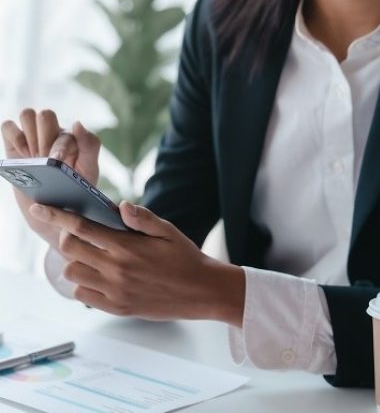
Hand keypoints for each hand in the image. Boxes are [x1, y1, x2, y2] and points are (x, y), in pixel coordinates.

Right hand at [1, 109, 99, 247]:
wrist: (55, 210)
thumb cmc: (76, 190)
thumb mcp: (89, 171)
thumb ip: (90, 146)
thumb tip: (77, 123)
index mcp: (73, 138)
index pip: (65, 130)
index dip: (59, 147)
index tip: (57, 162)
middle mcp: (54, 133)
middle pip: (45, 115)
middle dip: (44, 139)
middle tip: (45, 159)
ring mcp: (34, 137)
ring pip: (27, 114)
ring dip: (28, 136)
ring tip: (33, 156)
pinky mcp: (16, 145)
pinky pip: (8, 126)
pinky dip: (13, 137)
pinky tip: (21, 155)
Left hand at [29, 202, 244, 325]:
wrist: (201, 291)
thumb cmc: (186, 258)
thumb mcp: (169, 232)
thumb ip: (142, 218)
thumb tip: (120, 206)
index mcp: (128, 247)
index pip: (82, 227)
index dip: (58, 216)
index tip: (42, 209)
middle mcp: (117, 269)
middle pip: (70, 249)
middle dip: (68, 237)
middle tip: (80, 234)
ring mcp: (116, 291)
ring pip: (73, 272)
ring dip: (76, 260)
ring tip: (92, 256)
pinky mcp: (118, 307)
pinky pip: (83, 295)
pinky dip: (84, 283)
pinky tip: (99, 276)